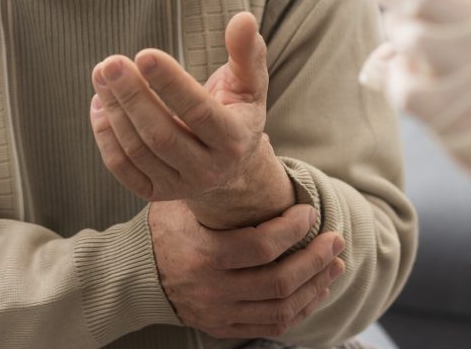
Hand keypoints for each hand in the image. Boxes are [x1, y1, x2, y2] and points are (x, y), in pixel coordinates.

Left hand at [90, 12, 294, 228]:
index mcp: (234, 138)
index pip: (197, 111)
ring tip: (102, 75)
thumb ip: (246, 52)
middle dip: (132, 96)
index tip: (143, 54)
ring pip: (138, 150)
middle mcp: (208, 168)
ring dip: (115, 110)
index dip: (169, 83)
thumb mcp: (251, 84)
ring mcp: (180, 185)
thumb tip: (244, 18)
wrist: (233, 167)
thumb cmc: (238, 111)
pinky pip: (122, 167)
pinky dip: (105, 135)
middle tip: (111, 63)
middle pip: (161, 134)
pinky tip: (100, 103)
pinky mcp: (156, 193)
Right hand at [149, 200, 344, 339]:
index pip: (261, 247)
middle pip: (279, 282)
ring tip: (335, 264)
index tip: (309, 211)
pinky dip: (300, 309)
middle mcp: (214, 290)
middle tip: (336, 238)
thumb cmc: (164, 228)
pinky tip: (316, 290)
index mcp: (204, 256)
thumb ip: (213, 185)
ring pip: (281, 308)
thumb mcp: (181, 202)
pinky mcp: (224, 328)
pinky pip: (272, 326)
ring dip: (315, 285)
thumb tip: (248, 142)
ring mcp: (220, 314)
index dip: (292, 229)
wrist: (135, 275)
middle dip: (315, 259)